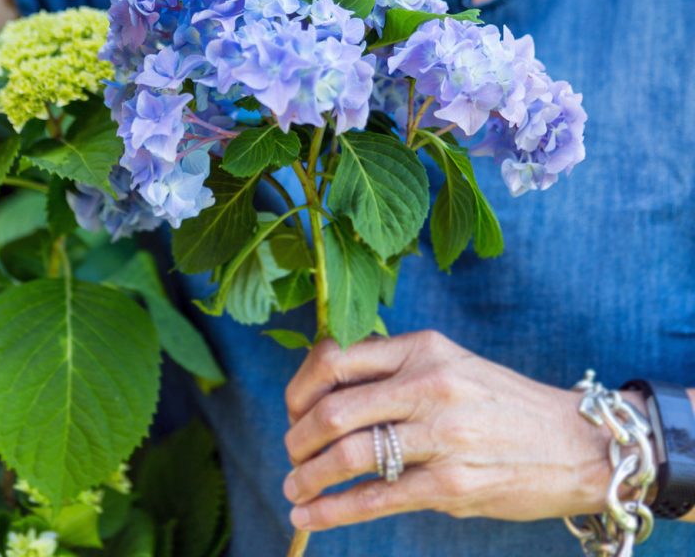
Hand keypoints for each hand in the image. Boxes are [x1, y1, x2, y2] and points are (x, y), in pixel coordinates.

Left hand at [283, 332, 610, 530]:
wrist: (574, 442)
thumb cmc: (502, 404)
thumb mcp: (451, 365)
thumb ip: (397, 371)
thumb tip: (328, 392)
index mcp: (424, 347)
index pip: (338, 357)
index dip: (301, 388)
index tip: (293, 409)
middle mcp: (429, 384)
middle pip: (335, 408)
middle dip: (298, 436)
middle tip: (290, 452)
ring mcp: (440, 435)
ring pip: (349, 454)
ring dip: (309, 475)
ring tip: (293, 488)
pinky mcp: (451, 484)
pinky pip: (376, 498)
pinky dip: (333, 510)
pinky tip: (310, 517)